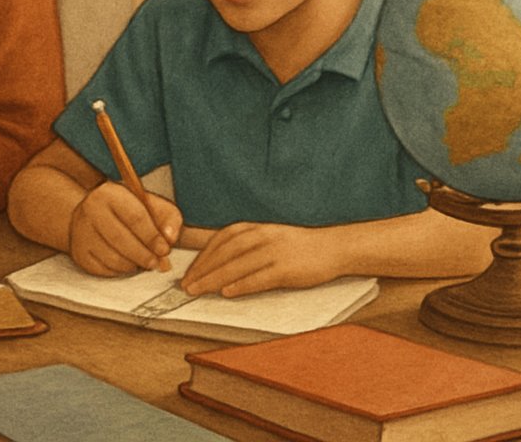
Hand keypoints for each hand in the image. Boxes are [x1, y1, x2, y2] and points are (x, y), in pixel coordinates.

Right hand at [68, 182, 181, 275]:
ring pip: (113, 259)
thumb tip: (170, 237)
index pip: (135, 217)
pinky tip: (127, 262)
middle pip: (121, 240)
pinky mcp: (79, 253)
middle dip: (145, 255)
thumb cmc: (127, 210)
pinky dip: (121, 270)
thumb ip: (168, 218)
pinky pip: (105, 270)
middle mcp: (91, 210)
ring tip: (143, 260)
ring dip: (134, 265)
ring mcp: (82, 232)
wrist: (92, 216)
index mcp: (110, 193)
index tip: (165, 249)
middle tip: (157, 263)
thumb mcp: (150, 205)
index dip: (152, 237)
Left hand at [181, 222, 342, 296]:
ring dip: (214, 279)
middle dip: (202, 270)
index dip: (201, 256)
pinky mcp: (287, 269)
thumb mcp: (269, 236)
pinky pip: (259, 278)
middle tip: (186, 285)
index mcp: (255, 227)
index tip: (188, 271)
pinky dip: (241, 285)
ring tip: (198, 290)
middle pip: (224, 253)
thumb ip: (246, 244)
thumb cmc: (299, 246)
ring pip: (237, 266)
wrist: (334, 247)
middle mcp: (262, 237)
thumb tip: (218, 260)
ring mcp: (274, 252)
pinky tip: (227, 292)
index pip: (220, 240)